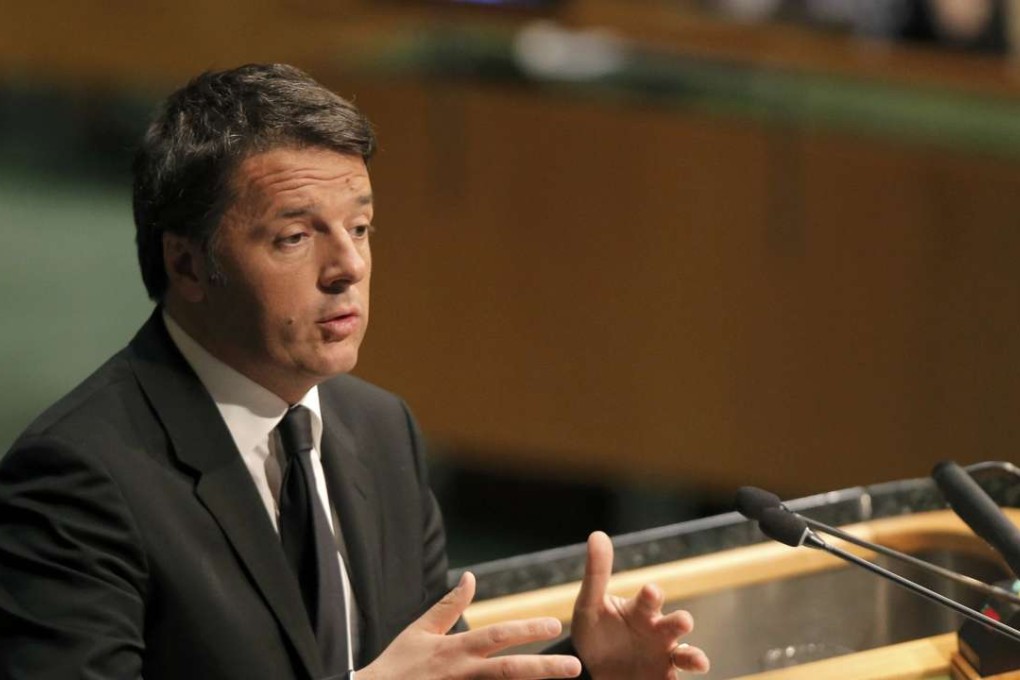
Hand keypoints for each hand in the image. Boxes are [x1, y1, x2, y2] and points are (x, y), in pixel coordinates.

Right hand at [358, 571, 581, 679]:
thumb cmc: (397, 664)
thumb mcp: (420, 630)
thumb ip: (449, 606)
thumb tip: (471, 577)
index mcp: (454, 649)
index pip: (496, 636)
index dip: (525, 629)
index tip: (554, 624)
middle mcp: (461, 673)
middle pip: (508, 671)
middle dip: (543, 668)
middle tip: (575, 666)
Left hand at [571, 532, 709, 678]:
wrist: (589, 666)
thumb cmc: (595, 630)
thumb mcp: (590, 604)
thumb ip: (596, 573)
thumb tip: (597, 534)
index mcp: (642, 610)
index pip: (651, 598)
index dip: (652, 594)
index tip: (650, 591)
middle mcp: (658, 631)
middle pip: (677, 624)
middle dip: (682, 622)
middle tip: (683, 622)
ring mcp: (663, 657)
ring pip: (687, 656)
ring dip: (694, 657)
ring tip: (699, 662)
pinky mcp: (661, 678)